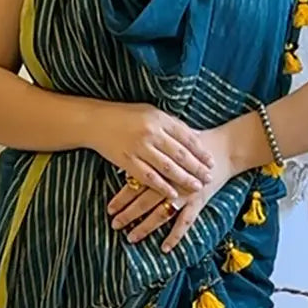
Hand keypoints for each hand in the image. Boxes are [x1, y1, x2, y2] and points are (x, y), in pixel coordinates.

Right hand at [86, 102, 213, 200]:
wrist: (95, 121)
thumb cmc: (125, 115)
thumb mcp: (150, 112)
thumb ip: (169, 124)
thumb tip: (191, 137)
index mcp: (159, 119)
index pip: (186, 137)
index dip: (200, 151)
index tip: (211, 161)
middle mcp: (151, 133)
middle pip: (180, 154)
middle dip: (197, 167)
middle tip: (209, 177)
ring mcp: (139, 148)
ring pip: (167, 167)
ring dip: (184, 179)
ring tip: (197, 187)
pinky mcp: (127, 161)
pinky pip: (148, 177)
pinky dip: (162, 187)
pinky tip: (172, 194)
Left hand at [108, 126, 233, 252]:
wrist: (226, 149)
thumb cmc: (197, 143)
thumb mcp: (172, 143)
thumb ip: (152, 152)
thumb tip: (128, 161)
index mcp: (162, 166)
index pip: (136, 183)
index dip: (122, 197)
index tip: (109, 208)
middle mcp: (172, 182)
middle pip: (144, 200)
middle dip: (128, 214)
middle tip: (114, 224)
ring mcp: (185, 194)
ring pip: (160, 213)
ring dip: (145, 227)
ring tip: (131, 237)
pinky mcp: (198, 202)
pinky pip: (185, 223)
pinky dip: (175, 236)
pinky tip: (165, 248)